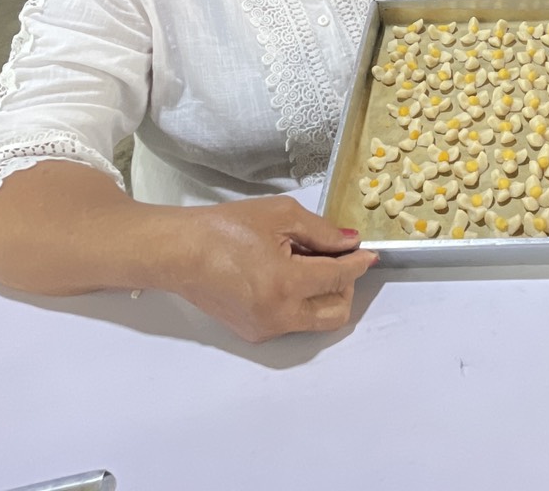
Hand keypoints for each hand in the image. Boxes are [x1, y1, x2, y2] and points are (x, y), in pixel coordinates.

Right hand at [177, 195, 377, 341]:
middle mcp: (278, 316)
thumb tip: (349, 242)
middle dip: (346, 286)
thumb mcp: (281, 215)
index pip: (339, 278)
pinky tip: (286, 274)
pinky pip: (291, 321)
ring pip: (314, 319)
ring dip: (323, 294)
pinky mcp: (253, 333)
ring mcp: (264, 329)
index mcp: (286, 285)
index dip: (358, 263)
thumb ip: (321, 232)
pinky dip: (300, 301)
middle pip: (336, 313)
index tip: (368, 254)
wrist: (180, 251)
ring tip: (307, 262)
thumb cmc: (224, 229)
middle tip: (339, 259)